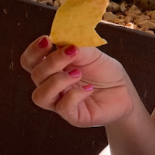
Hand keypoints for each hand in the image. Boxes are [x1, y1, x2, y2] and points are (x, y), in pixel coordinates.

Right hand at [20, 36, 134, 127]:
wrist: (125, 92)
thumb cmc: (105, 72)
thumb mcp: (92, 54)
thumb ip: (76, 46)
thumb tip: (60, 38)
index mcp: (52, 69)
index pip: (30, 62)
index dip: (34, 51)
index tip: (47, 39)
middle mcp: (52, 86)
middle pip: (36, 75)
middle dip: (52, 62)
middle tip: (73, 52)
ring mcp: (60, 103)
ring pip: (41, 96)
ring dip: (58, 81)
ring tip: (78, 73)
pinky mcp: (73, 116)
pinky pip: (63, 108)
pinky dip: (74, 96)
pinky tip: (88, 90)